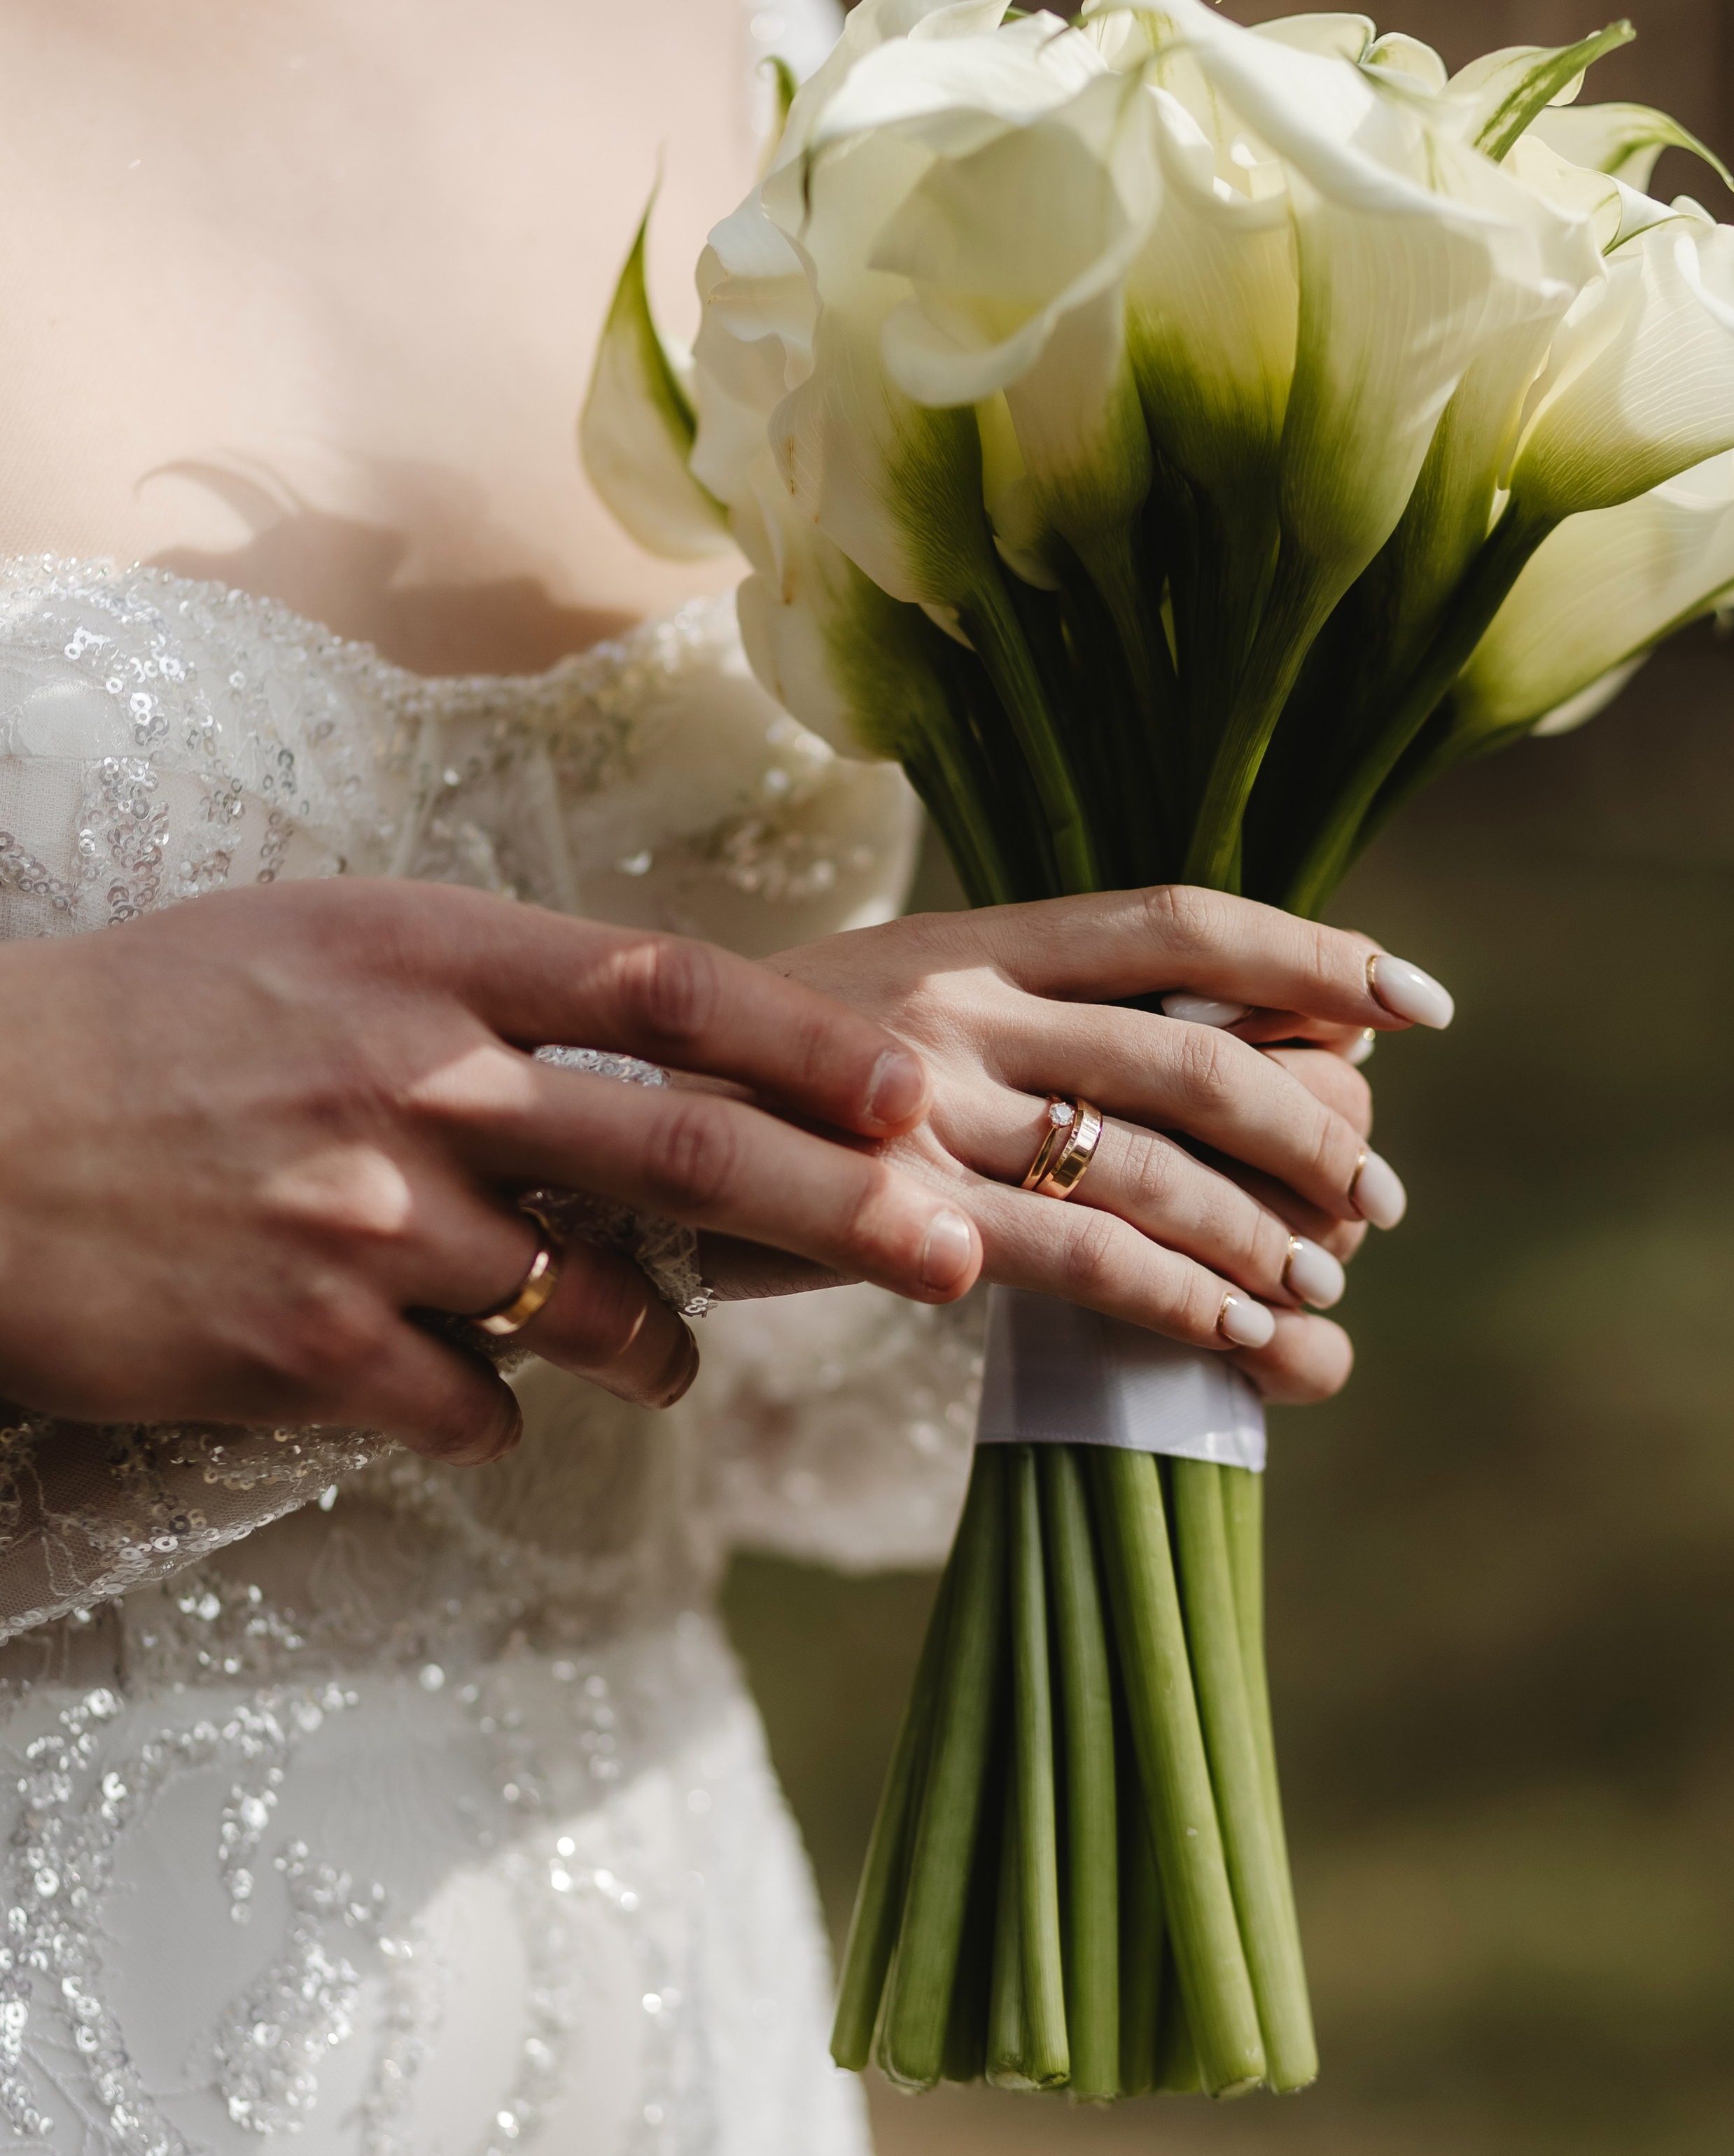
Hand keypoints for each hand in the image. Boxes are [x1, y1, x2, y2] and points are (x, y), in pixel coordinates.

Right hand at [0, 881, 980, 1460]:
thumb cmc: (153, 1024)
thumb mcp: (322, 944)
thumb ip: (489, 983)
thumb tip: (656, 1042)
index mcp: (427, 955)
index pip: (671, 991)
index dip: (815, 1045)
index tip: (921, 1091)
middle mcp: (415, 1079)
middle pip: (686, 1151)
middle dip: (850, 1210)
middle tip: (961, 1256)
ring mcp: (364, 1218)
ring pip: (596, 1305)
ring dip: (660, 1344)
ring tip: (665, 1356)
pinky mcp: (305, 1349)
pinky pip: (478, 1406)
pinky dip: (503, 1409)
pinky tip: (471, 1392)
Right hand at [767, 886, 1452, 1404]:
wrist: (595, 1129)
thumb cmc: (761, 1083)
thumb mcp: (888, 1011)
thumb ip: (1028, 1021)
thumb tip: (1218, 1049)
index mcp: (969, 937)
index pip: (1177, 921)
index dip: (1312, 951)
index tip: (1416, 1000)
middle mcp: (961, 1005)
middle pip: (1195, 1054)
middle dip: (1314, 1130)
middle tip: (1379, 1198)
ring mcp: (930, 1106)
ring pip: (1155, 1169)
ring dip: (1265, 1240)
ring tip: (1324, 1292)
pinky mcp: (904, 1211)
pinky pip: (1086, 1259)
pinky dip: (1187, 1304)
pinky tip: (1245, 1344)